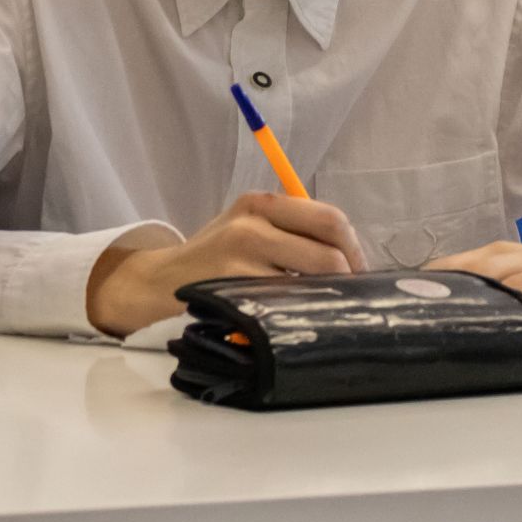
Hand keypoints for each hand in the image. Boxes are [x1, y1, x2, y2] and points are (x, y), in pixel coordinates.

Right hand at [84, 191, 366, 338]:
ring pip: (309, 283)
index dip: (354, 249)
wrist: (162, 279)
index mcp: (261, 202)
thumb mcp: (248, 226)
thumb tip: (351, 257)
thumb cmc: (217, 256)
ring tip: (320, 308)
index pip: (330, 219)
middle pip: (328, 254)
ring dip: (322, 300)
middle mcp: (252, 223)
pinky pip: (283, 304)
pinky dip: (296, 314)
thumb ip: (292, 230)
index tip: (358, 272)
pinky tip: (293, 319)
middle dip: (347, 280)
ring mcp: (240, 257)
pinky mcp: (231, 289)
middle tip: (347, 297)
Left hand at [427, 231, 521, 344]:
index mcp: (507, 256)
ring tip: (483, 326)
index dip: (434, 279)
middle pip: (491, 271)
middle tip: (431, 315)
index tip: (401, 297)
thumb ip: (487, 289)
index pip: (463, 263)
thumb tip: (434, 316)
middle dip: (462, 289)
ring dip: (508, 305)